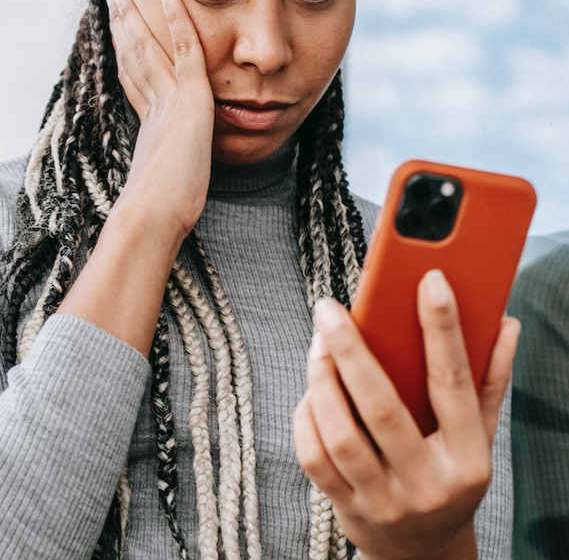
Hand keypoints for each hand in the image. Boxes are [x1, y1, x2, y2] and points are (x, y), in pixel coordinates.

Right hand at [107, 0, 214, 239]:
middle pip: (132, 58)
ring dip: (134, 16)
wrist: (154, 216)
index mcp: (148, 127)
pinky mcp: (187, 98)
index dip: (126, 55)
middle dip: (123, 27)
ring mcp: (167, 100)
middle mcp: (152, 108)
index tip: (120, 36)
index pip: (136, 81)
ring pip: (147, 48)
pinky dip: (177, 18)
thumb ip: (166, 183)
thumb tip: (159, 202)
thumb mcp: (168, 192)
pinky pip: (184, 48)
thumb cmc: (160, 216)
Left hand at [293, 269, 519, 559]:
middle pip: (382, 407)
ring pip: (340, 433)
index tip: (429, 280)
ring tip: (318, 344)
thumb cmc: (449, 478)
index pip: (455, 384)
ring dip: (321, 381)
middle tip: (328, 309)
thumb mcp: (479, 437)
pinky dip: (306, 416)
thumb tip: (505, 324)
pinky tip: (311, 391)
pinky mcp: (347, 509)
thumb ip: (489, 380)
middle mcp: (428, 483)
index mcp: (468, 458)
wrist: (424, 555)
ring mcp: (385, 501)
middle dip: (351, 350)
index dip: (443, 329)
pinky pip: (314, 456)